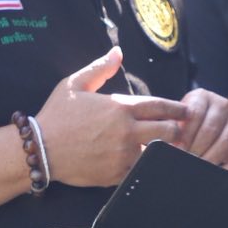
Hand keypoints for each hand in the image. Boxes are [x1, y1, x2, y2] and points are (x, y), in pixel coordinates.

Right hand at [34, 47, 188, 187]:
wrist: (40, 149)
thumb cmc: (56, 115)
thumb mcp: (74, 84)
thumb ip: (100, 68)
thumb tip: (117, 52)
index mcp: (120, 107)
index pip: (161, 107)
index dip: (178, 109)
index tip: (187, 111)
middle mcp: (126, 132)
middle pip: (168, 131)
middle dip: (176, 131)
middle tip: (179, 131)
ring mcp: (123, 155)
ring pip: (158, 153)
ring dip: (163, 150)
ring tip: (167, 149)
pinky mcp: (116, 174)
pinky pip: (141, 171)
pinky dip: (146, 166)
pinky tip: (147, 162)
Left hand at [174, 89, 227, 173]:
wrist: (204, 128)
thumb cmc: (185, 127)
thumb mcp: (176, 122)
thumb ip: (171, 130)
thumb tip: (166, 146)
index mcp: (202, 97)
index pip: (195, 114)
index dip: (186, 135)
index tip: (179, 150)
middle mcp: (222, 104)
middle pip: (211, 128)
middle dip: (197, 149)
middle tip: (188, 161)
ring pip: (227, 140)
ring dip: (212, 158)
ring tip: (201, 167)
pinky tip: (220, 172)